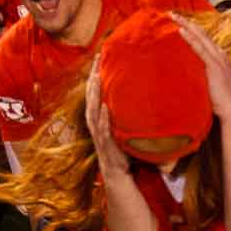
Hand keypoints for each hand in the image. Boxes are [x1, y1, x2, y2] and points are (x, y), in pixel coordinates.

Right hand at [83, 58, 133, 178]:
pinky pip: (102, 129)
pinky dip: (103, 118)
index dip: (94, 76)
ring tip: (97, 77)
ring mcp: (98, 134)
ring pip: (93, 110)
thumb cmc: (120, 149)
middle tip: (97, 60)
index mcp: (98, 118)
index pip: (94, 93)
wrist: (117, 173)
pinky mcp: (105, 144)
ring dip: (94, 94)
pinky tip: (105, 107)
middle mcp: (95, 123)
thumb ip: (124, 113)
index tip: (99, 58)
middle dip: (92, 78)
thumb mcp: (121, 127)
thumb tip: (140, 96)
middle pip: (91, 96)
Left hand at [173, 14, 230, 123]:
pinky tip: (181, 30)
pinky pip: (199, 48)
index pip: (205, 40)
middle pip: (202, 34)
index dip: (193, 30)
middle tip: (174, 13)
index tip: (181, 23)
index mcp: (220, 58)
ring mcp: (218, 59)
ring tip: (174, 16)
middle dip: (188, 22)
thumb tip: (189, 77)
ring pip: (200, 37)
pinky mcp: (213, 65)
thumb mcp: (212, 85)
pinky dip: (190, 38)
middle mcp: (220, 55)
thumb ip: (203, 77)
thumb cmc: (222, 102)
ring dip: (187, 25)